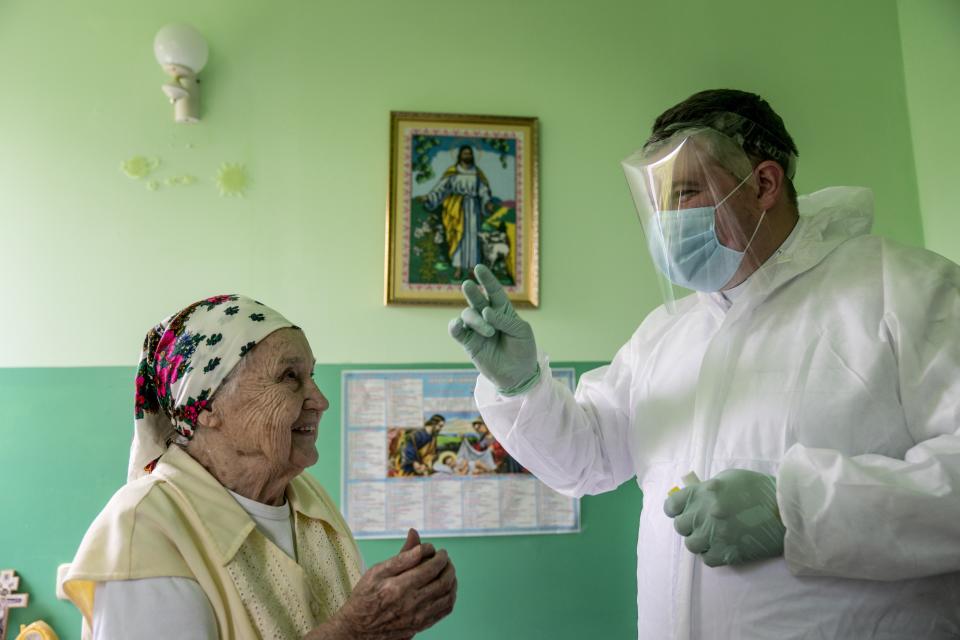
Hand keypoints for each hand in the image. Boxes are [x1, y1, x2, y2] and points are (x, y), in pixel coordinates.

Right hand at [309, 529, 456, 639]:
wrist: (358, 628)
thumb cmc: (366, 596)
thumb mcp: (377, 571)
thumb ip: (401, 556)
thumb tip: (417, 537)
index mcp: (399, 586)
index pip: (431, 567)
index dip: (439, 556)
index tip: (438, 550)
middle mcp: (411, 603)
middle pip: (443, 581)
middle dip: (448, 566)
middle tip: (445, 558)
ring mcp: (418, 617)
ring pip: (448, 596)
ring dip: (452, 580)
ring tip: (447, 571)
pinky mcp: (421, 625)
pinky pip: (444, 610)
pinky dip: (450, 596)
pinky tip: (446, 588)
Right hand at [448, 264, 538, 394]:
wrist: (519, 375)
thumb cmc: (523, 350)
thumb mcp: (521, 332)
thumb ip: (505, 320)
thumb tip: (486, 312)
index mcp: (502, 310)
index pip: (493, 291)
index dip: (487, 279)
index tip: (479, 268)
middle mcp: (487, 317)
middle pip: (477, 299)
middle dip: (473, 292)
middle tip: (468, 285)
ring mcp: (476, 330)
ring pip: (468, 315)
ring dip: (476, 320)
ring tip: (489, 331)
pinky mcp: (469, 343)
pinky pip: (457, 332)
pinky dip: (454, 327)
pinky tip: (456, 325)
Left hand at [663, 469, 784, 566]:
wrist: (787, 511)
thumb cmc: (759, 489)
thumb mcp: (729, 478)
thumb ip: (707, 489)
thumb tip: (694, 498)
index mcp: (704, 493)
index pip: (672, 505)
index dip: (675, 509)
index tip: (681, 510)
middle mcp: (705, 514)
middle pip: (680, 527)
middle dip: (688, 525)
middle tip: (701, 523)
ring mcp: (716, 535)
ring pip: (692, 545)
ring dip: (699, 540)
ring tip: (712, 535)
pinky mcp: (729, 553)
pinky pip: (707, 559)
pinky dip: (711, 554)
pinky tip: (721, 546)